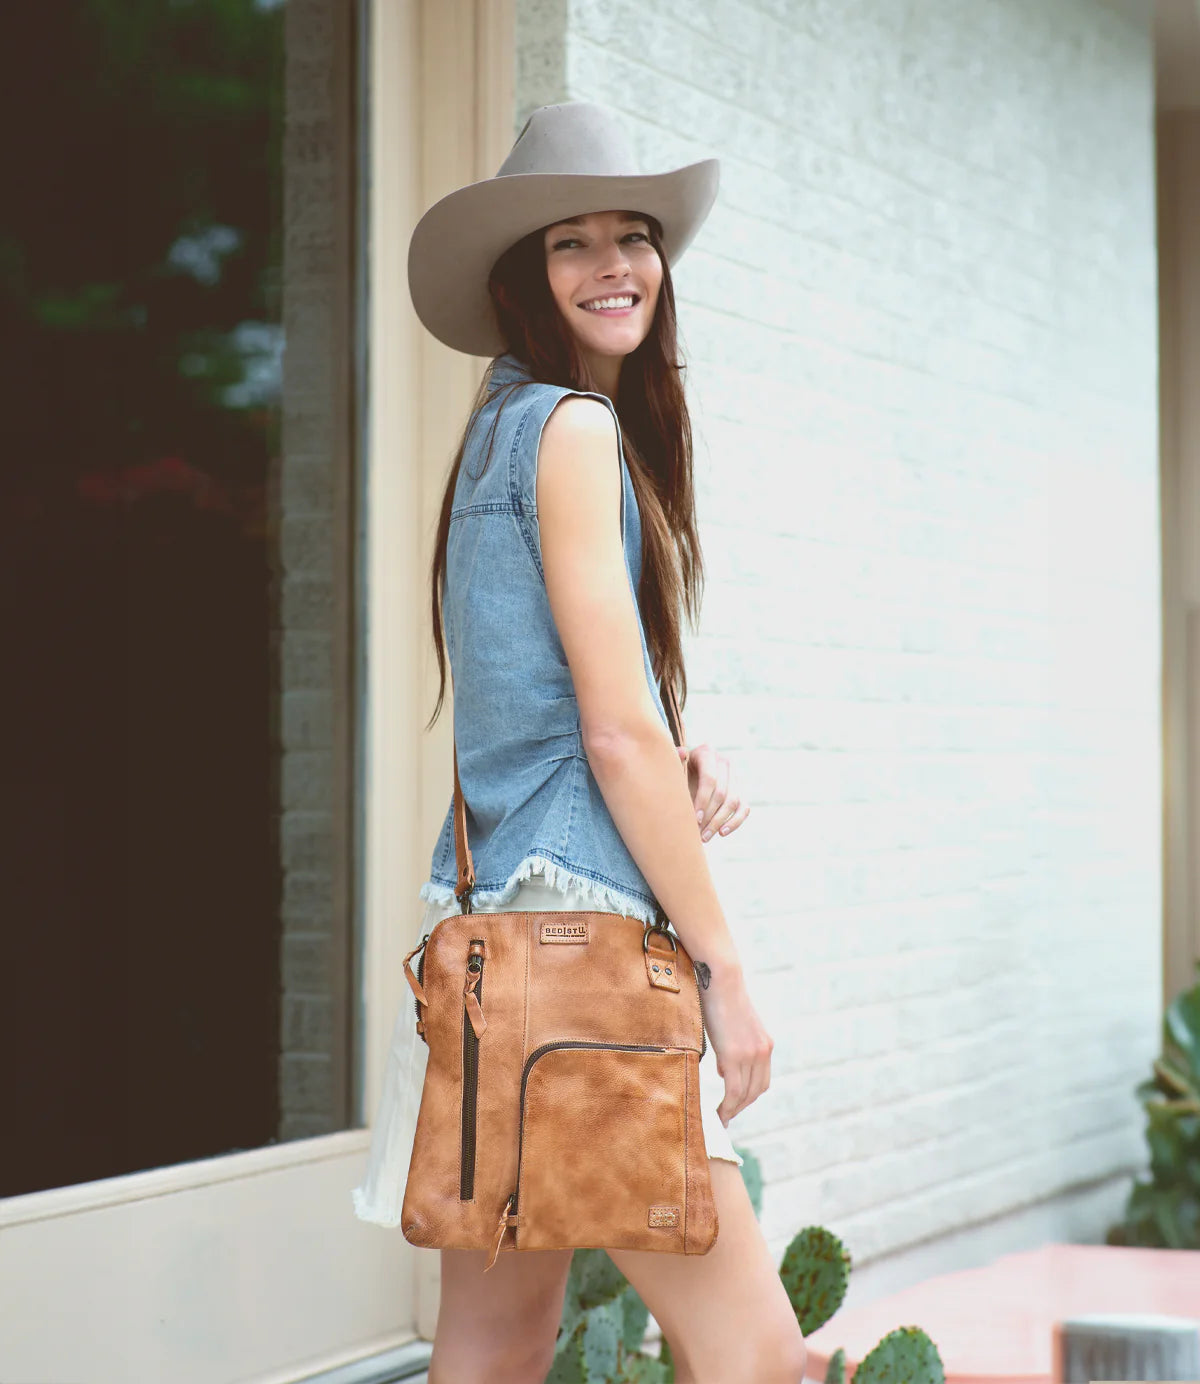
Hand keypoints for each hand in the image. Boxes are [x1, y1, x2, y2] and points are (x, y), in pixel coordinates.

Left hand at [677, 743, 750, 841]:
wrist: (684, 775)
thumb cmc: (674, 772)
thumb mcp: (672, 767)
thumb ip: (675, 763)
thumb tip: (682, 753)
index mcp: (706, 752)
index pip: (709, 779)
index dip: (703, 800)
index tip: (695, 819)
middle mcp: (724, 762)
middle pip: (722, 793)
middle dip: (710, 816)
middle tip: (698, 833)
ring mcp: (734, 776)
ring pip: (733, 802)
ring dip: (719, 822)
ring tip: (705, 838)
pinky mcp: (740, 792)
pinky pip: (743, 809)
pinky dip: (735, 822)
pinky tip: (722, 833)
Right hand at [696, 958, 772, 1123]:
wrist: (721, 977)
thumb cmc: (720, 996)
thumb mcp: (732, 1027)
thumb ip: (733, 1048)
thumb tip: (725, 1070)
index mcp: (765, 1044)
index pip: (761, 1080)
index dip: (748, 1095)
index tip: (735, 1105)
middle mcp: (764, 1051)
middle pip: (756, 1091)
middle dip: (741, 1106)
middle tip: (726, 1116)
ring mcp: (751, 1054)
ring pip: (746, 1095)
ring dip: (734, 1110)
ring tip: (721, 1118)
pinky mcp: (736, 1055)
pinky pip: (734, 1091)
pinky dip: (728, 1107)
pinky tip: (720, 1114)